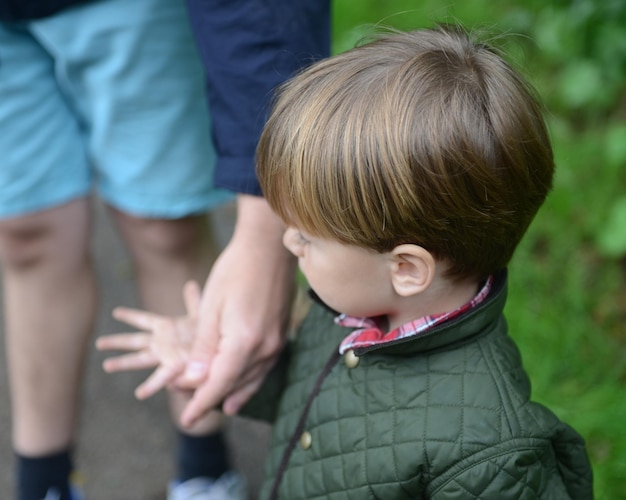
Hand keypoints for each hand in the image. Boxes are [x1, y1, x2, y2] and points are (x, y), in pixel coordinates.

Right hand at [96, 281, 202, 399]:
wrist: (220, 353)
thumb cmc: (209, 337)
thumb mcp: (201, 314)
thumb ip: (193, 301)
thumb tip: (191, 283)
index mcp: (166, 328)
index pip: (144, 319)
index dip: (131, 316)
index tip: (115, 312)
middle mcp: (161, 343)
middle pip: (134, 341)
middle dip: (117, 342)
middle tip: (98, 343)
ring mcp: (165, 355)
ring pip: (140, 359)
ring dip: (123, 363)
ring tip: (106, 366)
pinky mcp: (175, 366)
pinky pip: (161, 377)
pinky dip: (150, 386)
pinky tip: (139, 394)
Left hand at [178, 195, 296, 426]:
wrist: (268, 247)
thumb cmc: (234, 271)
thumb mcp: (210, 307)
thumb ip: (203, 348)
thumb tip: (194, 380)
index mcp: (244, 342)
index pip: (219, 384)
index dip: (200, 403)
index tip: (187, 420)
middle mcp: (264, 348)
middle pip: (233, 384)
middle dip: (208, 395)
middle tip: (184, 401)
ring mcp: (276, 342)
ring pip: (249, 379)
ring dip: (229, 392)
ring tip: (213, 406)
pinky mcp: (280, 335)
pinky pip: (263, 368)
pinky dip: (248, 383)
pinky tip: (241, 393)